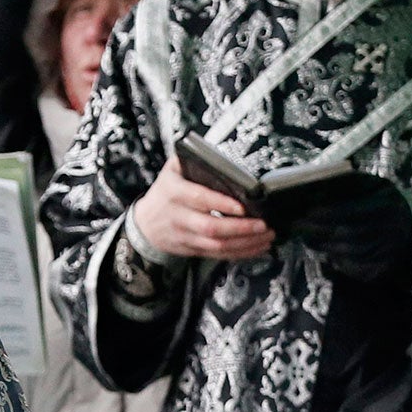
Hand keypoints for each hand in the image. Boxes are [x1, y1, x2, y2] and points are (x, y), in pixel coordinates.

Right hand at [131, 158, 274, 260]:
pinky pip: (218, 255)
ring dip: (245, 243)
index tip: (243, 207)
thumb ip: (192, 160)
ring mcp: (185, 237)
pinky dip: (240, 253)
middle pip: (211, 228)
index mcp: (174, 192)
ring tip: (266, 236)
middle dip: (240, 228)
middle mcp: (179, 217)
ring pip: (217, 245)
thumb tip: (220, 157)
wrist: (144, 224)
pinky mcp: (192, 250)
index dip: (222, 204)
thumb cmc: (164, 193)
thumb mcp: (171, 170)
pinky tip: (256, 248)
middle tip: (263, 225)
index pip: (200, 199)